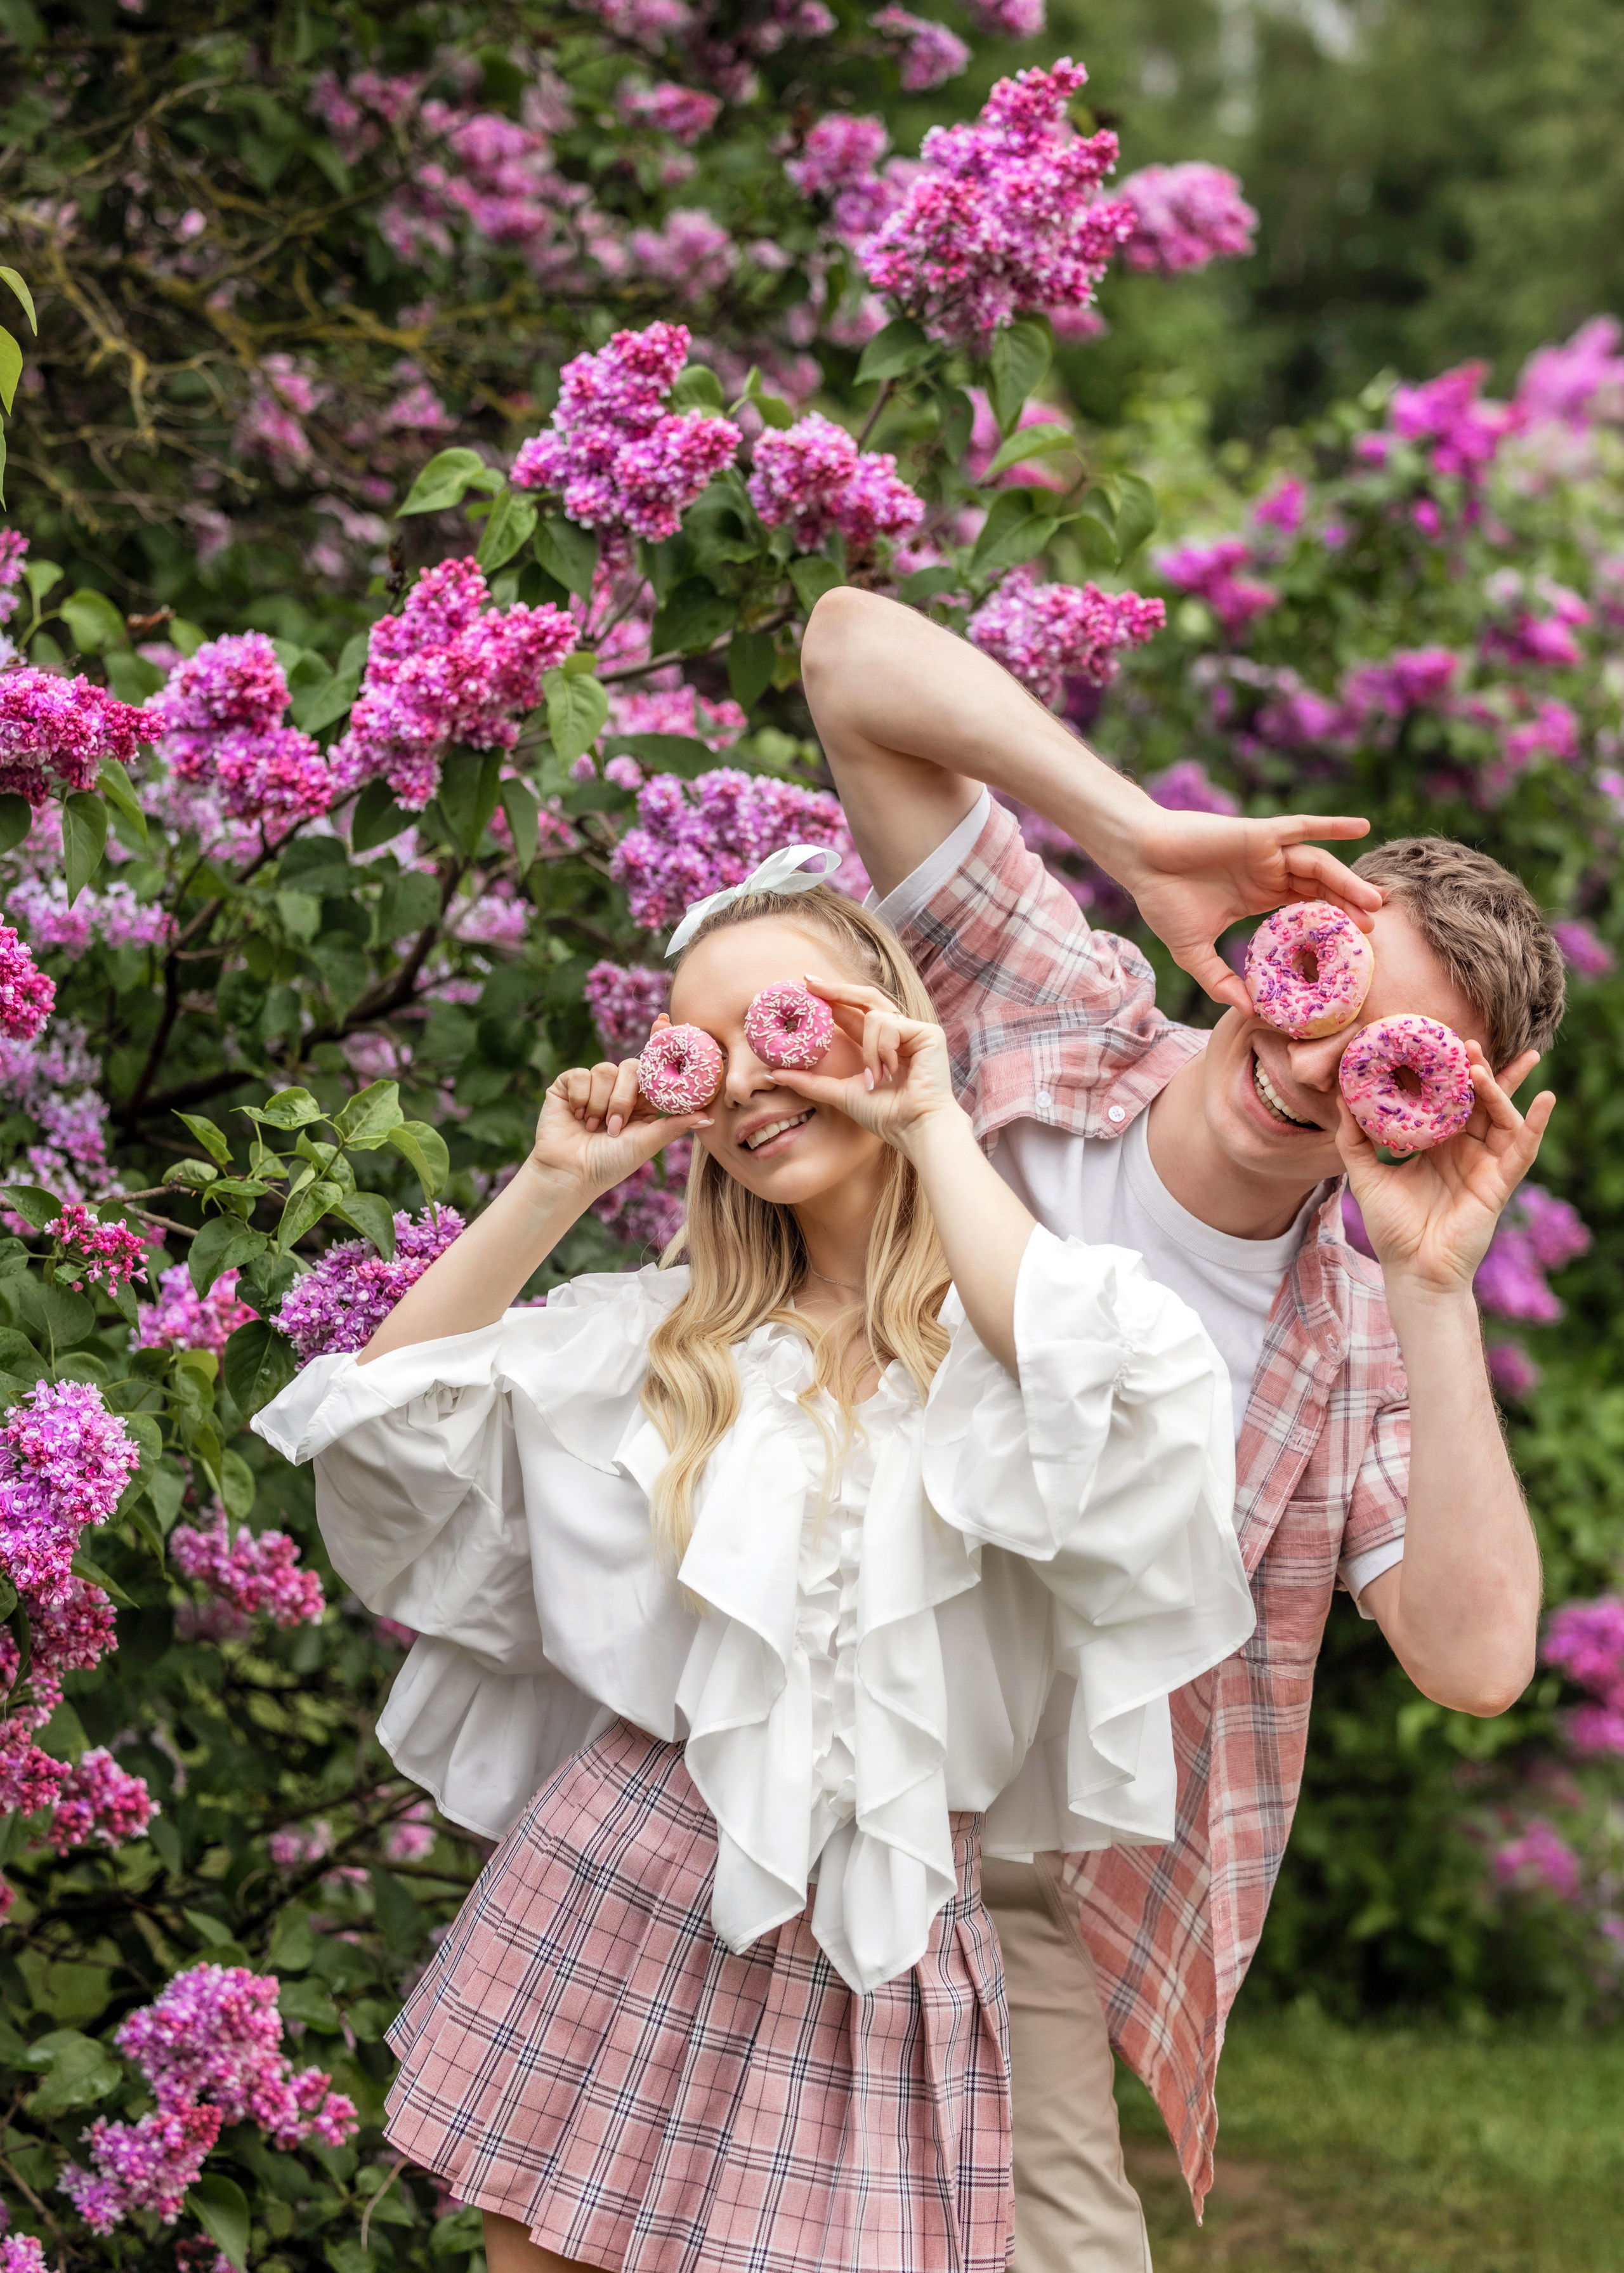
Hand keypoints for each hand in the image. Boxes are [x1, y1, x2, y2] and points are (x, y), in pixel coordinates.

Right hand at [530, 1058, 708, 1199]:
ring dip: (601, 1104)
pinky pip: (580, 1075)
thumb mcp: (646, 1143)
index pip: (652, 1064)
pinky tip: (577, 1116)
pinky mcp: (568, 1084)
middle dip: (624, 1099)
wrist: (570, 1174)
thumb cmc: (610, 1164)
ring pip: (605, 1070)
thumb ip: (674, 1125)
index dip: (658, 1041)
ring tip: (593, 1127)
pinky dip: (580, 1098)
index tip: (663, 1021)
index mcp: (642, 1101)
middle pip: (630, 1067)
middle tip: (614, 1128)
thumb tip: (709, 1117)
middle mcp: (619, 1089)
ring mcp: (593, 1085)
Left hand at [771, 974, 961, 1156]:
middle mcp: (897, 1034)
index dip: (831, 998)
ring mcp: (914, 1032)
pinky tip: (891, 1072)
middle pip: (866, 998)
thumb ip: (810, 1082)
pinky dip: (884, 1049)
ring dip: (869, 1050)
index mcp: (878, 1045)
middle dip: (837, 990)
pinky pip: (891, 1025)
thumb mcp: (839, 1093)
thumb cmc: (885, 1115)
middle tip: (809, 983)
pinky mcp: (929, 1033)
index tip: (805, 987)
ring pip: (875, 1016)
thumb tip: (772, 1074)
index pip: (852, 1013)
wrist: (913, 1127)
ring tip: (876, 1079)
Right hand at [1117, 805, 1382, 1014]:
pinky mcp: (1259, 834)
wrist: (1140, 861)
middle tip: (1374, 930)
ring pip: (1318, 866)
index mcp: (1259, 897)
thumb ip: (1219, 980)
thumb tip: (1246, 1012)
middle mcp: (1269, 874)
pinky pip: (1301, 827)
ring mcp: (1267, 853)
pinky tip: (1361, 827)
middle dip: (1349, 908)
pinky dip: (1331, 825)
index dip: (1330, 927)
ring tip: (1374, 902)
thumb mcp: (1192, 951)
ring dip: (1348, 882)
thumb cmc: (1162, 900)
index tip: (1352, 950)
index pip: (1305, 912)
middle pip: (1321, 890)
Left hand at [1337, 1044, 1553, 1298]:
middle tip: (1470, 1041)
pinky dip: (1536, 1124)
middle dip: (1479, 1070)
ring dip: (1497, 1090)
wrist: (1411, 1269)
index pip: (1449, 1099)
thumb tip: (1341, 1096)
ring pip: (1501, 1117)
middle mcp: (1465, 1149)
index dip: (1448, 1073)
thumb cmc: (1391, 1226)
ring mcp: (1485, 1164)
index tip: (1442, 1042)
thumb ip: (1354, 1138)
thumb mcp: (1365, 1174)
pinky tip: (1545, 1099)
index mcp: (1438, 1144)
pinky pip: (1524, 1149)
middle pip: (1479, 1101)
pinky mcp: (1500, 1183)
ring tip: (1482, 1069)